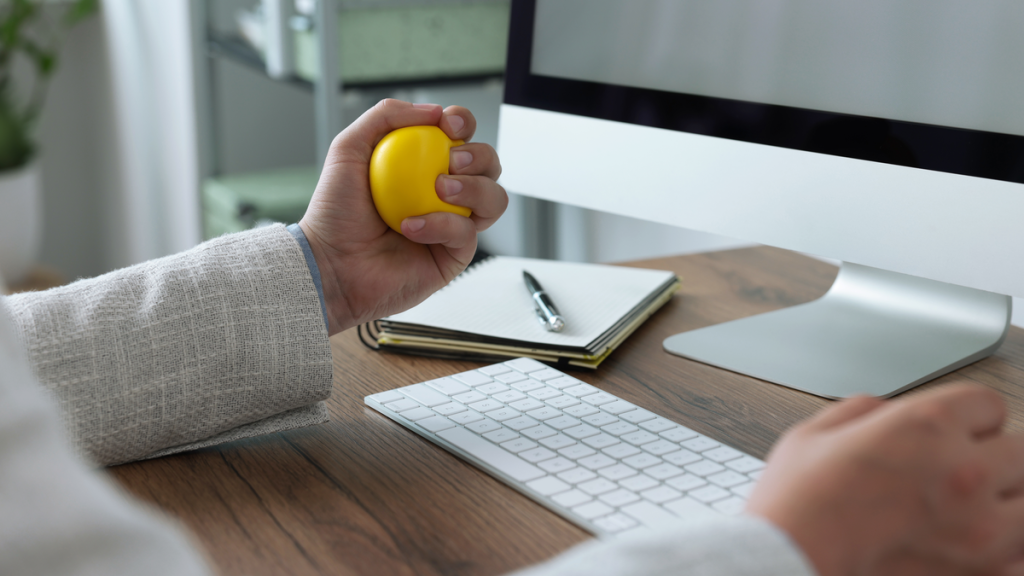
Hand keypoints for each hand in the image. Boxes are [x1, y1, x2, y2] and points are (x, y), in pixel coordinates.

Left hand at [299, 99, 506, 334]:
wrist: (330, 263)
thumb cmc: (335, 213)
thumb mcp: (349, 149)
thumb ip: (385, 116)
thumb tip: (433, 111)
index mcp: (424, 164)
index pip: (459, 135)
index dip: (463, 123)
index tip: (449, 126)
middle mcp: (444, 193)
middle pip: (488, 164)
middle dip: (480, 156)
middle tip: (451, 161)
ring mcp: (453, 224)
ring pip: (494, 198)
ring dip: (474, 188)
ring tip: (439, 190)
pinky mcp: (454, 256)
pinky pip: (466, 233)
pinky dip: (442, 225)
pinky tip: (411, 227)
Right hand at [746, 385, 1023, 575]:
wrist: (789, 564)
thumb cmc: (797, 506)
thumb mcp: (816, 433)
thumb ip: (865, 411)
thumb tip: (887, 412)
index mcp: (927, 426)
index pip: (990, 405)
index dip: (969, 418)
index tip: (961, 432)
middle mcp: (966, 471)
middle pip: (1023, 452)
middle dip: (994, 460)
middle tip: (965, 474)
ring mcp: (984, 529)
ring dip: (1008, 506)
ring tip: (973, 513)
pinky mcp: (985, 574)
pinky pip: (1022, 559)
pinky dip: (1004, 553)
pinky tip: (973, 548)